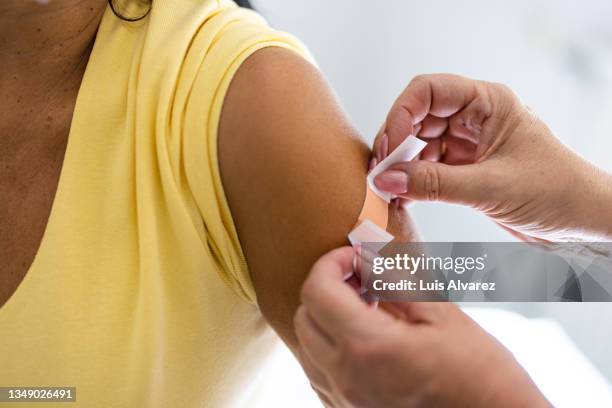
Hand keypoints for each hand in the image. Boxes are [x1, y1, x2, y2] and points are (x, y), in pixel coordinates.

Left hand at [294, 247, 548, 407]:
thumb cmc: (481, 376)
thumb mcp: (443, 315)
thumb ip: (396, 278)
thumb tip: (367, 252)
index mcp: (367, 348)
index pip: (317, 291)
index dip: (331, 262)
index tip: (355, 257)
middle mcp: (346, 378)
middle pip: (305, 317)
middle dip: (327, 288)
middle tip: (362, 279)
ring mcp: (345, 402)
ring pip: (307, 347)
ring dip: (326, 319)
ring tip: (366, 309)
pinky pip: (320, 375)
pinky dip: (331, 348)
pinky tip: (365, 340)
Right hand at [373, 74, 611, 241]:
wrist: (581, 220)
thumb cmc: (555, 191)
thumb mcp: (490, 187)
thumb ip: (434, 184)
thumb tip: (386, 179)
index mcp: (488, 103)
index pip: (429, 91)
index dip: (401, 114)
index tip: (389, 147)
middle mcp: (475, 118)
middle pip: (418, 116)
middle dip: (396, 142)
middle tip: (381, 171)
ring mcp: (468, 143)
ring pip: (420, 144)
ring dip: (402, 165)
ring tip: (388, 188)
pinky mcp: (465, 169)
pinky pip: (428, 168)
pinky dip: (413, 181)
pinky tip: (403, 196)